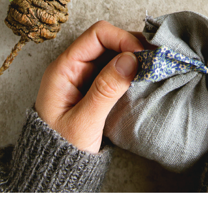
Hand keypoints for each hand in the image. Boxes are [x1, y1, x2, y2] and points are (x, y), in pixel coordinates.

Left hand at [35, 21, 143, 153]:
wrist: (53, 172)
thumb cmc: (63, 149)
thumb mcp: (84, 122)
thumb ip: (105, 90)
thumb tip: (131, 59)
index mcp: (63, 68)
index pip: (96, 36)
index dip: (122, 39)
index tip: (142, 55)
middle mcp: (73, 66)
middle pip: (107, 40)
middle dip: (131, 46)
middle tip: (154, 59)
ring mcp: (83, 76)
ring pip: (113, 53)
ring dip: (133, 57)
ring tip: (152, 67)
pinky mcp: (93, 86)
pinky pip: (114, 68)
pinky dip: (130, 69)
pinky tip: (143, 76)